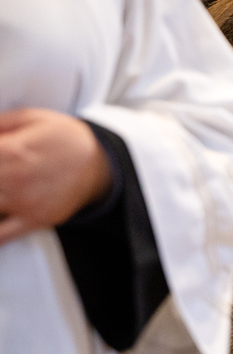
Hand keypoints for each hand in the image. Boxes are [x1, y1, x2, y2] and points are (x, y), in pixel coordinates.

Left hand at [0, 109, 111, 244]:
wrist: (102, 164)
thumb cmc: (66, 139)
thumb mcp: (32, 118)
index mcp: (12, 151)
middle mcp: (15, 179)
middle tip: (2, 172)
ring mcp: (24, 203)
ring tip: (5, 186)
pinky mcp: (34, 220)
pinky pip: (1, 236)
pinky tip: (0, 214)